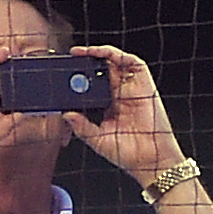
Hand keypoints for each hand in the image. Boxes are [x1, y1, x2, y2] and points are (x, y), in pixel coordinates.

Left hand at [60, 46, 186, 190]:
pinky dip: (120, 55)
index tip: (64, 72)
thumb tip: (65, 114)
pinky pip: (134, 64)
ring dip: (101, 53)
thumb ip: (81, 126)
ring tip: (84, 52)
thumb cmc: (127, 153)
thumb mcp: (97, 139)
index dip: (80, 75)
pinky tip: (106, 54)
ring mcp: (133, 89)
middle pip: (104, 70)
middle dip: (87, 60)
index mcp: (110, 105)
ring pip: (117, 63)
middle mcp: (121, 95)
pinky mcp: (145, 85)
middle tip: (72, 56)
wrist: (149, 161)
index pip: (94, 84)